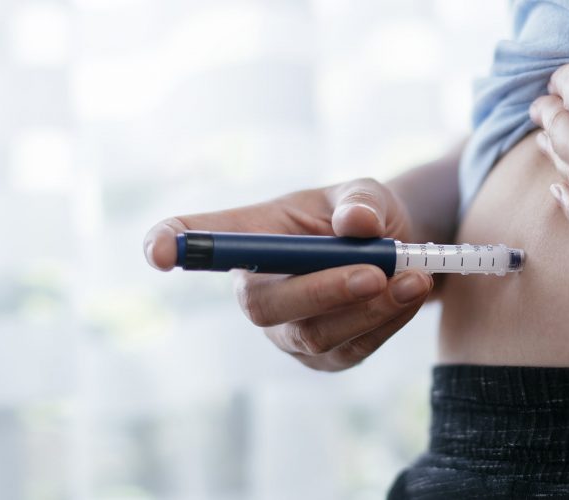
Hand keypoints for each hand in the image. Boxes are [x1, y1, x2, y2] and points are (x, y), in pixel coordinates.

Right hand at [143, 178, 433, 370]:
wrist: (401, 253)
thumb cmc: (365, 216)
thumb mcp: (367, 194)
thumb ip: (361, 202)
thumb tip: (357, 223)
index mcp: (254, 236)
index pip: (199, 239)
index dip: (172, 244)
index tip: (156, 251)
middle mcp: (258, 288)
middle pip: (264, 305)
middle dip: (322, 291)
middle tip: (375, 272)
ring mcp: (286, 330)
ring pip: (314, 335)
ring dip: (368, 310)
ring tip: (413, 279)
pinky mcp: (322, 357)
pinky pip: (350, 351)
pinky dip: (387, 323)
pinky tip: (411, 295)